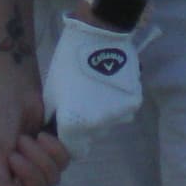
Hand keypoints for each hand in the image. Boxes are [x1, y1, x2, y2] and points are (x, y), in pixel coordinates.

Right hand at [0, 74, 67, 185]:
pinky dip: (53, 149)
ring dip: (39, 157)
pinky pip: (64, 165)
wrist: (16, 91)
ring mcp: (37, 169)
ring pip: (52, 182)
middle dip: (30, 175)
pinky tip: (42, 136)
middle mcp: (16, 182)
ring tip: (26, 139)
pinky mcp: (54, 156)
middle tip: (17, 153)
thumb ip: (0, 185)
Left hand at [42, 14, 153, 141]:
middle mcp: (99, 127)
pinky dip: (113, 102)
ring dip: (100, 114)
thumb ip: (55, 116)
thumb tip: (55, 129)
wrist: (100, 35)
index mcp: (75, 125)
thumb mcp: (52, 91)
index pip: (73, 150)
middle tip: (80, 102)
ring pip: (106, 123)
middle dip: (84, 124)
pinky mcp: (133, 104)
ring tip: (94, 90)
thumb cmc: (69, 61)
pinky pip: (120, 111)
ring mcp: (118, 116)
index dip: (68, 139)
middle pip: (90, 135)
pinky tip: (107, 84)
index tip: (66, 126)